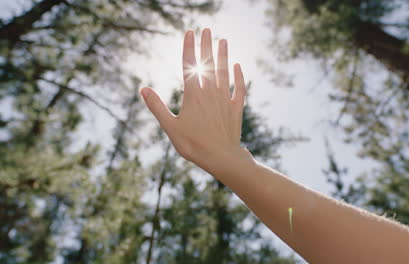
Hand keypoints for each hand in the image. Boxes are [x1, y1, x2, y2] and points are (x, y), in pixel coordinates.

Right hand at [140, 28, 246, 166]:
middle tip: (208, 29)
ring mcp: (225, 99)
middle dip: (207, 45)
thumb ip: (157, 107)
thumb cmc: (193, 145)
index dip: (189, 47)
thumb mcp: (170, 127)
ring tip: (223, 41)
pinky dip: (239, 76)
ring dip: (224, 56)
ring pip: (225, 72)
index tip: (190, 32)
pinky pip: (239, 88)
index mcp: (193, 95)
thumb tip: (143, 89)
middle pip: (208, 64)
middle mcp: (210, 92)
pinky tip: (238, 67)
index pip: (189, 65)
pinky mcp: (236, 108)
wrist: (222, 158)